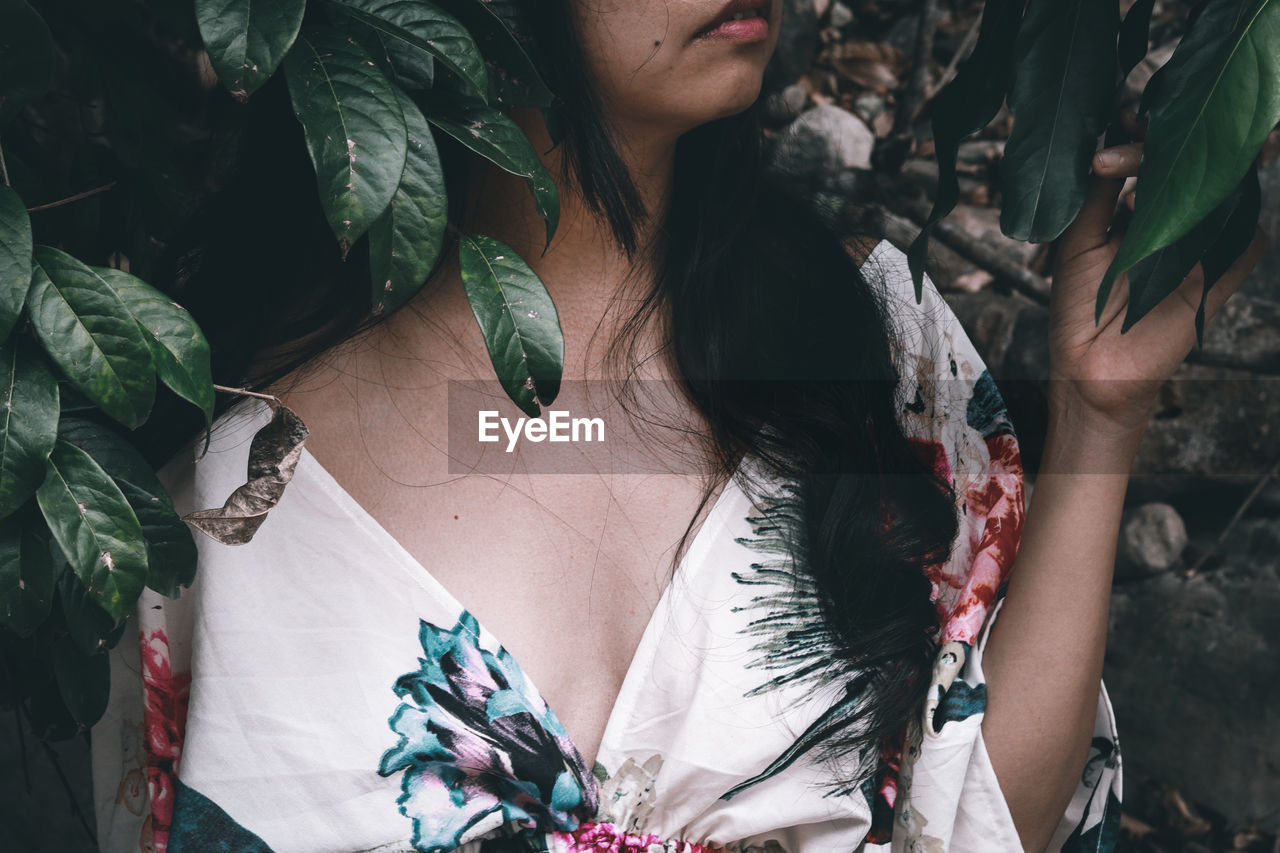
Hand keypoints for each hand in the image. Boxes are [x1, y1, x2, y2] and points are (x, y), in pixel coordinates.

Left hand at [1047, 114, 1269, 438]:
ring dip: (1221, 163)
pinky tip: (1214, 197)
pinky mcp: (1221, 277)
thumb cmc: (1077, 307)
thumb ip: (1095, 197)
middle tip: (1162, 121)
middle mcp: (1177, 223)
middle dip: (1188, 137)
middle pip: (1200, 166)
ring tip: (1191, 145)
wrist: (1092, 368)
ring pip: (1231, 193)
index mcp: (1141, 211)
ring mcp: (1202, 247)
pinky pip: (1246, 240)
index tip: (1125, 120)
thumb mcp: (1077, 243)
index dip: (1144, 136)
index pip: (1154, 159)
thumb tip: (1105, 141)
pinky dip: (1239, 217)